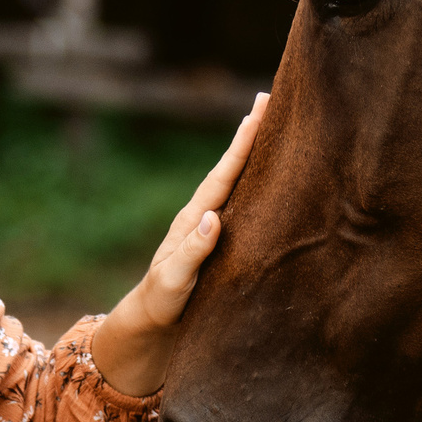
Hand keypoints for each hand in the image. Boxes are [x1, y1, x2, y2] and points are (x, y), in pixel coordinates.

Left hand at [91, 94, 269, 395]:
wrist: (151, 323)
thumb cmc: (162, 303)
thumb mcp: (175, 280)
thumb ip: (193, 251)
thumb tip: (214, 217)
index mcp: (194, 219)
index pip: (224, 174)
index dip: (243, 143)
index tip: (259, 110)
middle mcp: (203, 215)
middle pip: (231, 167)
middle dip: (251, 134)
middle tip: (269, 98)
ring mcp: (210, 226)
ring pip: (236, 182)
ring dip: (253, 154)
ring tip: (270, 125)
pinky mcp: (219, 241)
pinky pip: (240, 203)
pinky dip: (253, 183)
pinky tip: (268, 176)